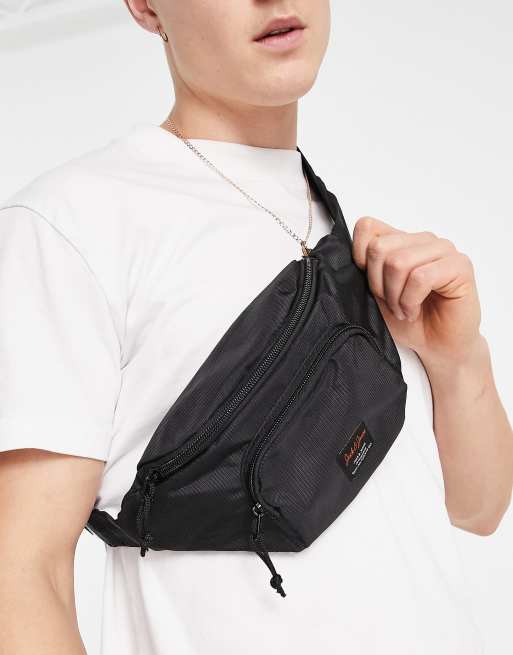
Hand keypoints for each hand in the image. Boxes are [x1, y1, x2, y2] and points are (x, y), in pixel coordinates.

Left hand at [351, 216, 482, 364]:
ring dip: (395, 295)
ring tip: (404, 309)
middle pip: (379, 247)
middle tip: (391, 303)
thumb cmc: (408, 321)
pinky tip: (414, 311)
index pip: (367, 227)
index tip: (371, 285)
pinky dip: (411, 300)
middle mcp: (422, 240)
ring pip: (398, 261)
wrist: (436, 346)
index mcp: (401, 241)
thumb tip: (348, 256)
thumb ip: (365, 271)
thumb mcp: (374, 295)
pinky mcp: (460, 265)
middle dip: (378, 284)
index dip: (359, 257)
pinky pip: (421, 277)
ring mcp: (443, 249)